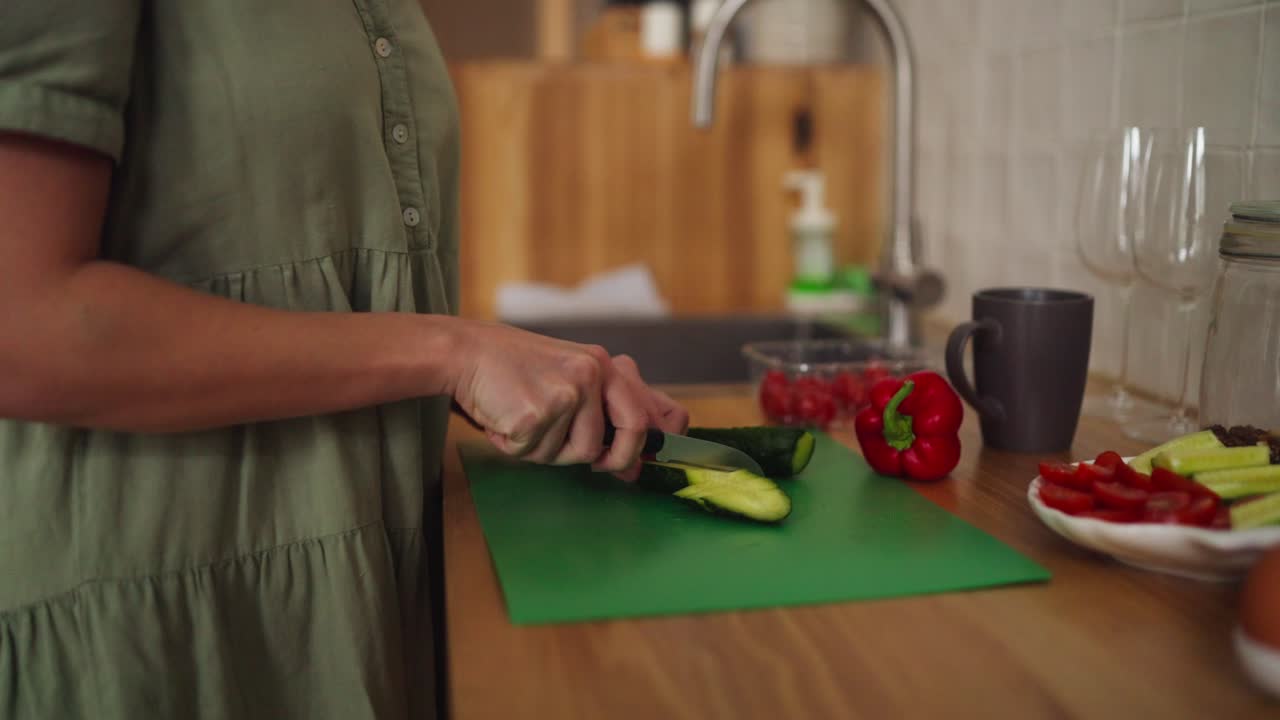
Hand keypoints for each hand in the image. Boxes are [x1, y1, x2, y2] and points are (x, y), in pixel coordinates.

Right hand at [449, 322, 687, 479]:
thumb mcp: (569, 374)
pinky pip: (531, 453)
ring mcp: (562, 395)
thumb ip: (601, 409)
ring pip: (564, 455)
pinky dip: (514, 446)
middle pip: (600, 446)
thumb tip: (632, 463)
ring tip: (522, 418)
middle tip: (583, 460)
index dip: (633, 451)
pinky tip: (503, 417)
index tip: (623, 465)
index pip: (638, 418)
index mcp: (600, 365)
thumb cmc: (515, 367)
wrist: (466, 352)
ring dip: (541, 449)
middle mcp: (588, 376)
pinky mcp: (534, 415)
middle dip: (596, 462)